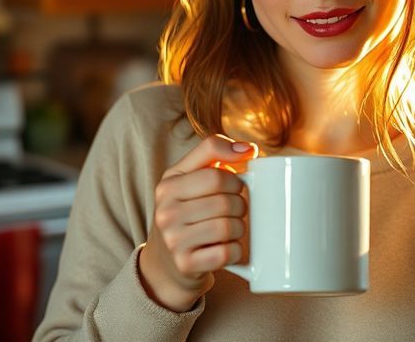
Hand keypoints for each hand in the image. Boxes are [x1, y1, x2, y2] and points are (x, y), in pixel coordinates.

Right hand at [138, 134, 257, 311]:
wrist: (165, 262)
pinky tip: (227, 247)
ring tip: (231, 228)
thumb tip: (249, 149)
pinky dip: (236, 251)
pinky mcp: (186, 264)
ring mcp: (173, 240)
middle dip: (239, 205)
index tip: (237, 185)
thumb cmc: (186, 211)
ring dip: (239, 228)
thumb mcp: (188, 176)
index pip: (216, 175)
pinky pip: (227, 253)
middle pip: (226, 202)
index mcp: (168, 185)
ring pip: (229, 227)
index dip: (235, 180)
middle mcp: (166, 212)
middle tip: (234, 210)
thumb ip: (214, 152)